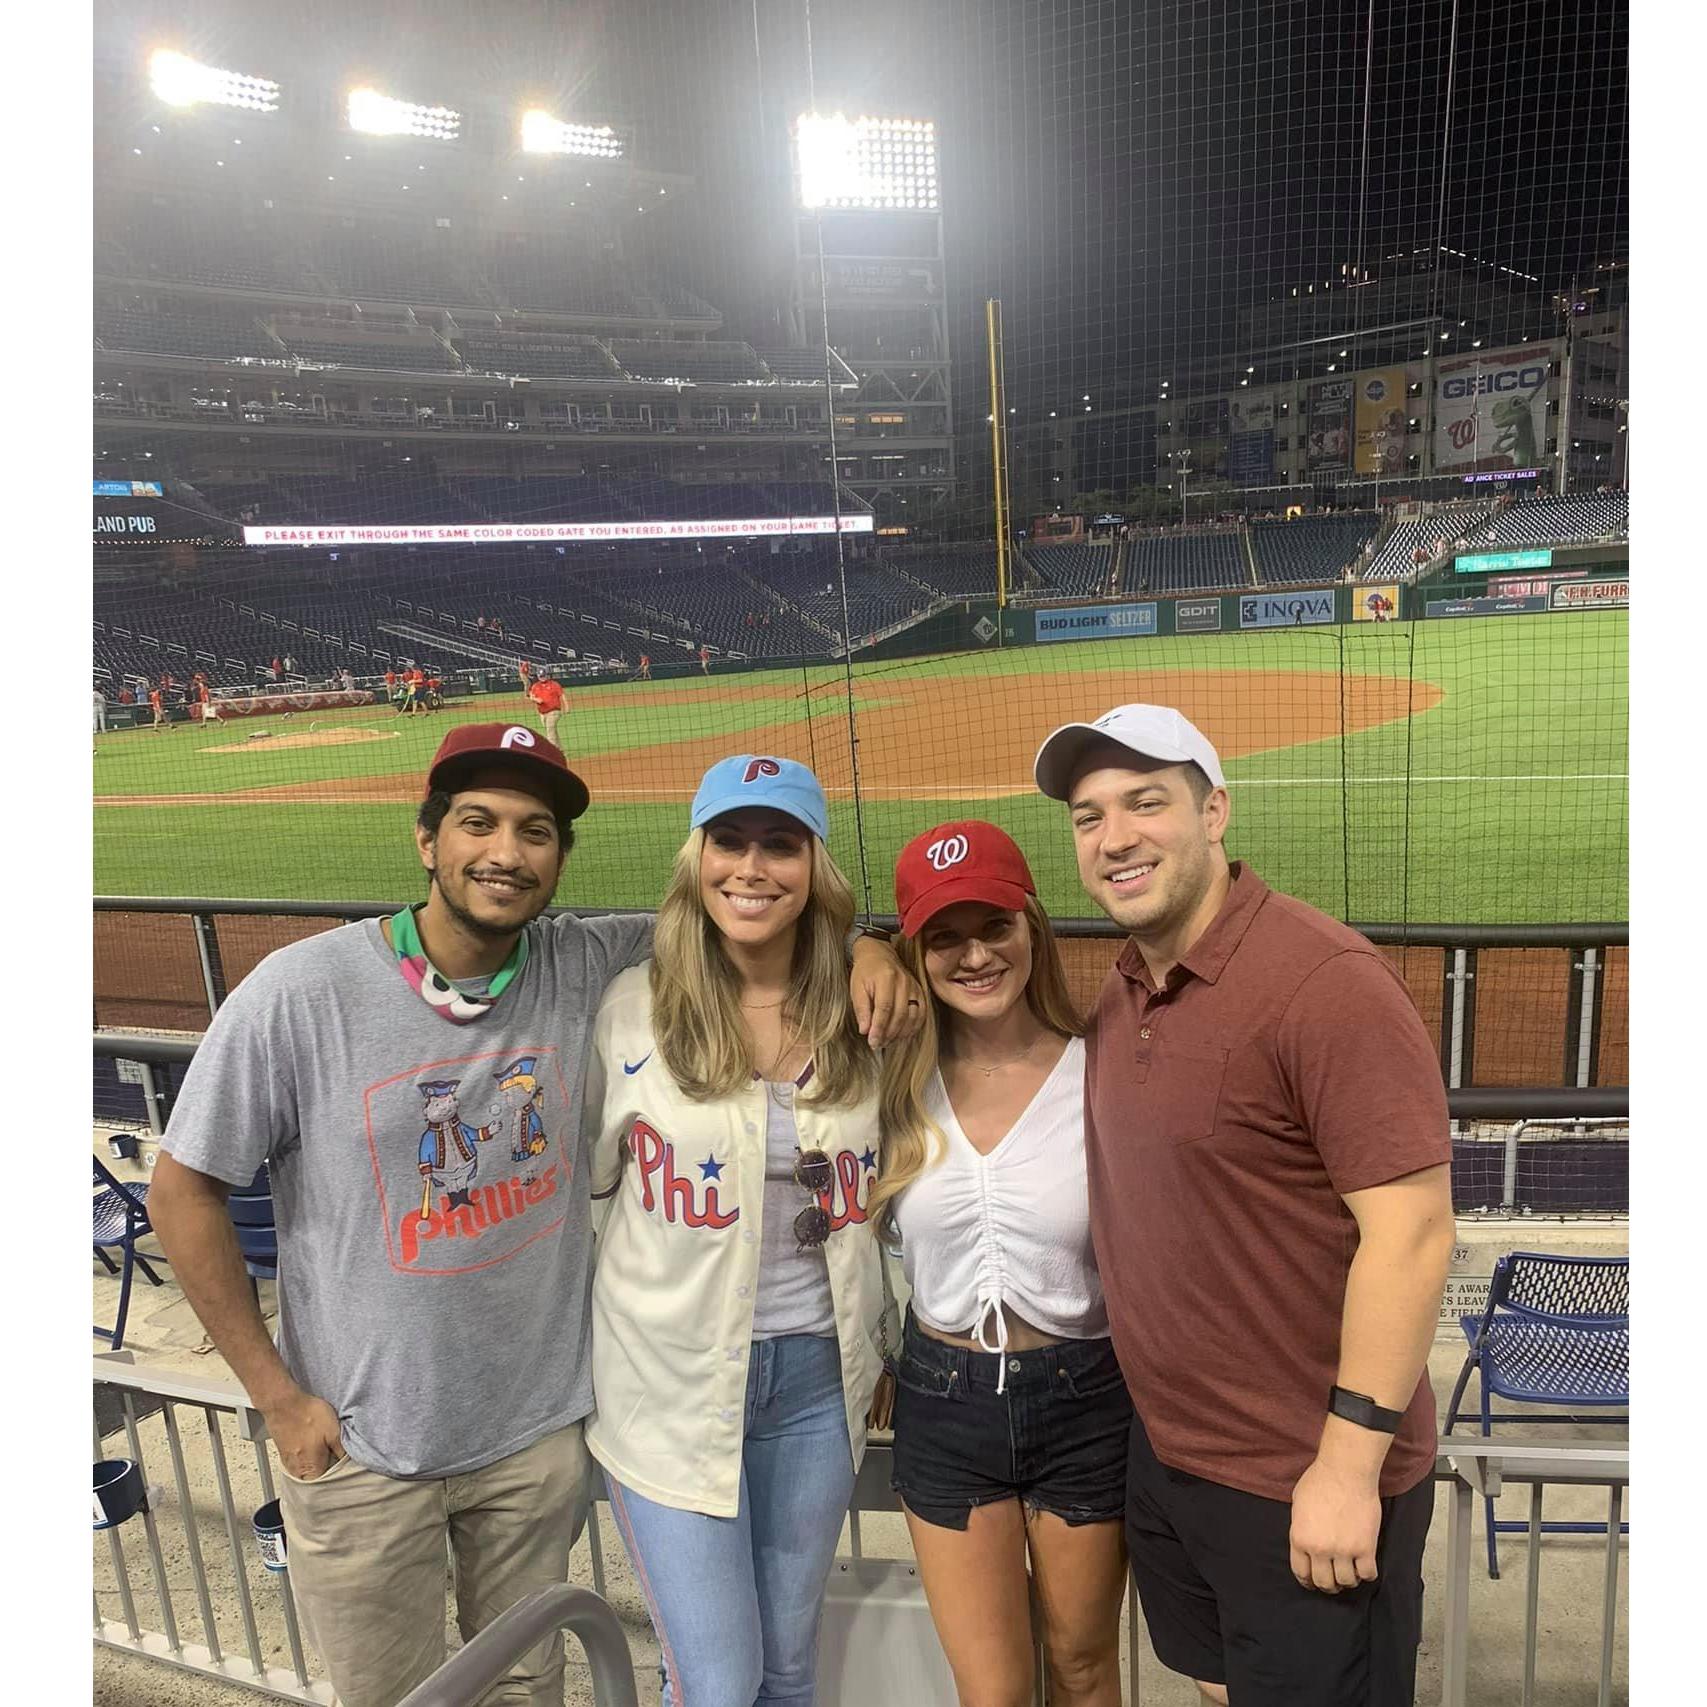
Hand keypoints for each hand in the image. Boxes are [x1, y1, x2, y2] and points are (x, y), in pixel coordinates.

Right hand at [264, 1388, 345, 1481]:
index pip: (329, 1483)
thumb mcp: (335, 1431)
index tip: (345, 1462)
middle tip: (334, 1451)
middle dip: (328, 1467)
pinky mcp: (284, 1455)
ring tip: (322, 1445)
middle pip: (317, 1479)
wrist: (283, 1403)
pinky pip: (299, 1462)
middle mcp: (297, 1472)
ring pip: (308, 1470)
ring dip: (317, 1461)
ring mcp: (288, 1464)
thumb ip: (343, 1451)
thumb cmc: (307, 1415)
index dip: (340, 1473)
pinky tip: (312, 1442)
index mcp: (311, 1470)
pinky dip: (307, 1455)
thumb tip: (350, 1462)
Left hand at [850, 936, 924, 1048]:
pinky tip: (903, 1035)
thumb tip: (865, 1030)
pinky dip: (913, 1027)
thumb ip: (861, 1009)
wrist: (879, 953)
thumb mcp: (857, 987)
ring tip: (888, 1041)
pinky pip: (921, 1013)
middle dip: (889, 1034)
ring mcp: (914, 987)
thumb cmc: (866, 971)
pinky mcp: (919, 992)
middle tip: (878, 1044)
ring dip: (901, 1033)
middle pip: (900, 1015)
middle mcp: (903, 983)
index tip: (873, 1042)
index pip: (884, 1009)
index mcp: (886, 979)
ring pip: (912, 1016)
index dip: (879, 1028)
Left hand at [1288, 1454, 1380, 1592]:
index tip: (1313, 1582)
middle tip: (1334, 1580)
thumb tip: (1305, 1542)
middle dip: (1329, 1585)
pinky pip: (1367, 1574)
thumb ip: (1300, 1527)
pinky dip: (1367, 1574)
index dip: (1308, 1581)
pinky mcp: (1366, 1548)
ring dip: (1348, 1579)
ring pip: (1347, 1582)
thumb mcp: (1298, 1504)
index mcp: (1299, 1538)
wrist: (1345, 1471)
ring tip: (1350, 1571)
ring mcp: (1343, 1550)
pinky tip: (1365, 1565)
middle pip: (1324, 1582)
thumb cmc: (1320, 1480)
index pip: (1301, 1573)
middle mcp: (1320, 1549)